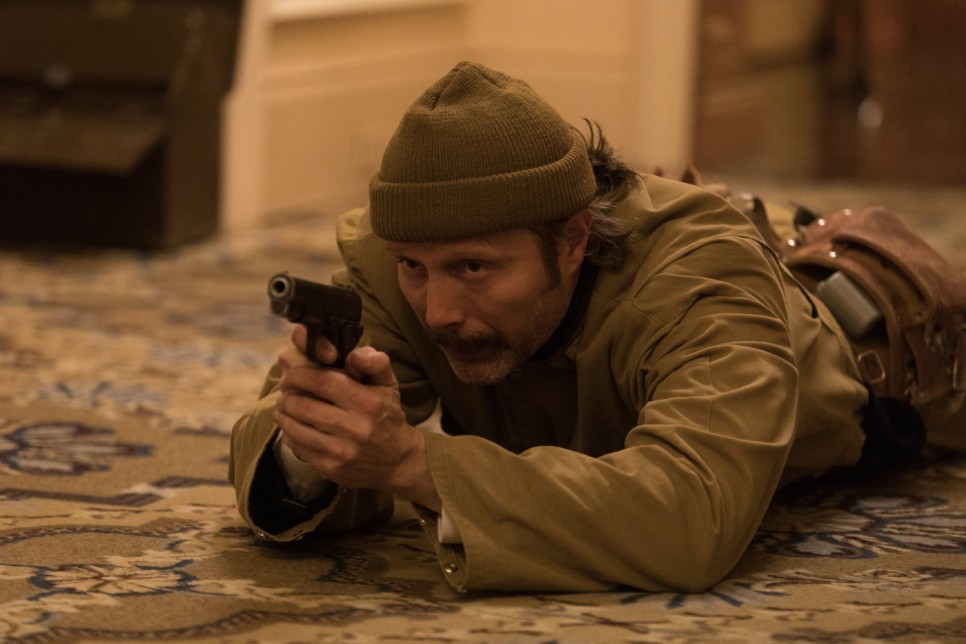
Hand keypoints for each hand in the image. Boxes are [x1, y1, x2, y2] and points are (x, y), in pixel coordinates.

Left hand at [274, 326, 441, 510]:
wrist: (398, 461)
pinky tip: (292, 426)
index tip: (292, 374)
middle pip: (302, 405)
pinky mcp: (330, 468)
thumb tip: (353, 354)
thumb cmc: (388, 416)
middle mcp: (355, 428)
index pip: (322, 381)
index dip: (299, 375)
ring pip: (295, 427)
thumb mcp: (388, 384)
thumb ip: (374, 362)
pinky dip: (289, 433)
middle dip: (287, 394)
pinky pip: (297, 447)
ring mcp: (341, 451)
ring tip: (285, 406)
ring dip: (283, 413)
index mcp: (369, 403)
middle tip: (286, 390)